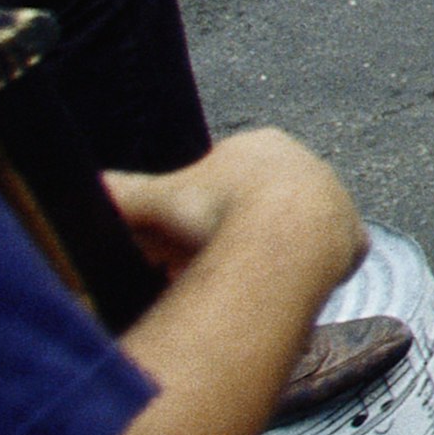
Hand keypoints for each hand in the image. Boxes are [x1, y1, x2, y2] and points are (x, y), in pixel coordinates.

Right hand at [102, 128, 359, 275]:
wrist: (279, 241)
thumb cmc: (212, 215)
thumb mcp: (151, 202)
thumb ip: (115, 194)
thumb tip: (79, 191)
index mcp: (260, 145)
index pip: (224, 181)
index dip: (198, 216)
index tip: (185, 245)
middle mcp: (305, 165)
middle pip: (258, 209)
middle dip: (232, 237)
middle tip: (209, 269)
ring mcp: (336, 201)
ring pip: (292, 236)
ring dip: (267, 258)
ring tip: (242, 285)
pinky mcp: (354, 238)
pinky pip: (326, 259)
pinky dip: (303, 276)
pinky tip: (283, 290)